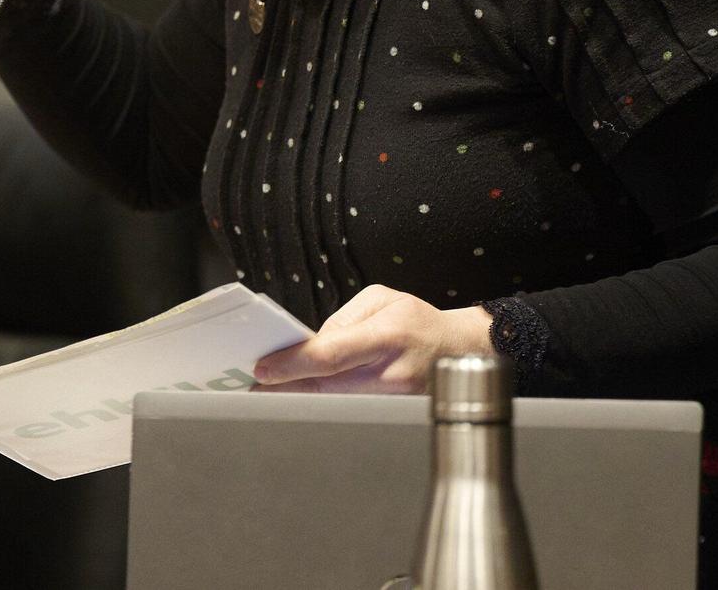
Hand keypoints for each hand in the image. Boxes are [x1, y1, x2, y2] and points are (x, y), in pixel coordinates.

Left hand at [252, 285, 493, 393]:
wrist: (465, 352)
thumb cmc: (419, 322)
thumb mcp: (382, 300)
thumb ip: (342, 321)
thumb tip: (309, 346)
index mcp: (388, 336)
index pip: (330, 356)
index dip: (292, 364)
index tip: (262, 370)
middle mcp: (393, 373)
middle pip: (326, 387)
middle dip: (285, 387)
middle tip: (252, 388)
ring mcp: (396, 402)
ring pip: (336, 404)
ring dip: (301, 400)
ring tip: (269, 394)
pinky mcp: (396, 417)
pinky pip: (352, 413)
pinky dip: (325, 407)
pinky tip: (303, 402)